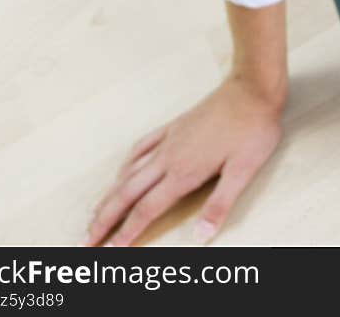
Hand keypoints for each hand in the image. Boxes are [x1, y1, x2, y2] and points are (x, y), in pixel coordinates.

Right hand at [81, 73, 285, 247]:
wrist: (252, 88)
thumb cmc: (252, 130)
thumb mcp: (243, 171)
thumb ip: (219, 205)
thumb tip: (199, 238)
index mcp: (184, 172)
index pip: (147, 209)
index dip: (127, 232)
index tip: (110, 251)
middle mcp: (169, 157)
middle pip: (128, 193)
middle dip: (105, 218)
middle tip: (86, 240)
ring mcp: (169, 140)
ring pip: (129, 171)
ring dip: (110, 194)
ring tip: (96, 213)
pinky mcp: (174, 126)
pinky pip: (142, 146)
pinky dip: (126, 163)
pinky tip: (122, 170)